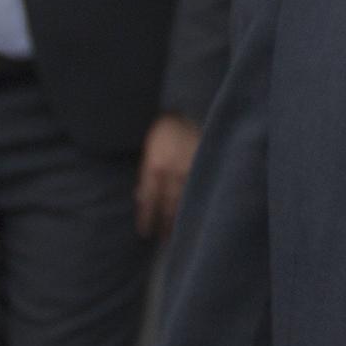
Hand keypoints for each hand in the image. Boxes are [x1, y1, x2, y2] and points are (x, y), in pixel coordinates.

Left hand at [136, 115, 199, 239]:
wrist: (186, 106)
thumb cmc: (162, 129)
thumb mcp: (147, 150)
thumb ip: (145, 173)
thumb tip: (139, 196)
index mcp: (155, 166)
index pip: (150, 199)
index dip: (147, 218)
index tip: (144, 233)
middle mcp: (173, 170)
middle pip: (169, 204)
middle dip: (166, 222)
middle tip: (164, 239)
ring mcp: (192, 168)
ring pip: (186, 198)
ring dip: (182, 217)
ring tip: (180, 232)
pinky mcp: (206, 164)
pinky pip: (201, 186)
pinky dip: (199, 201)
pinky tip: (198, 212)